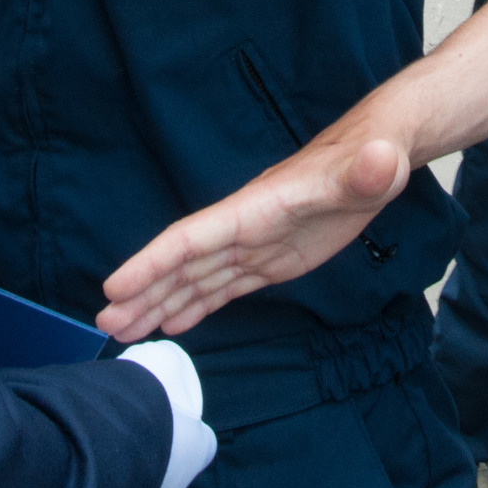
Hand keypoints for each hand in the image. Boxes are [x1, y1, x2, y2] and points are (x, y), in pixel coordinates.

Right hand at [101, 134, 409, 342]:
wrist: (375, 156)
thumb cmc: (371, 161)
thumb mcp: (373, 167)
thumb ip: (368, 171)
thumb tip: (383, 160)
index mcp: (254, 209)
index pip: (191, 238)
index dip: (152, 261)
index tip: (114, 285)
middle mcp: (243, 228)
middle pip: (182, 264)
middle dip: (143, 292)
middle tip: (104, 325)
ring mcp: (253, 244)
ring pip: (196, 279)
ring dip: (159, 303)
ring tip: (121, 331)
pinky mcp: (270, 260)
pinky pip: (223, 286)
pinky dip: (194, 305)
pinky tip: (171, 322)